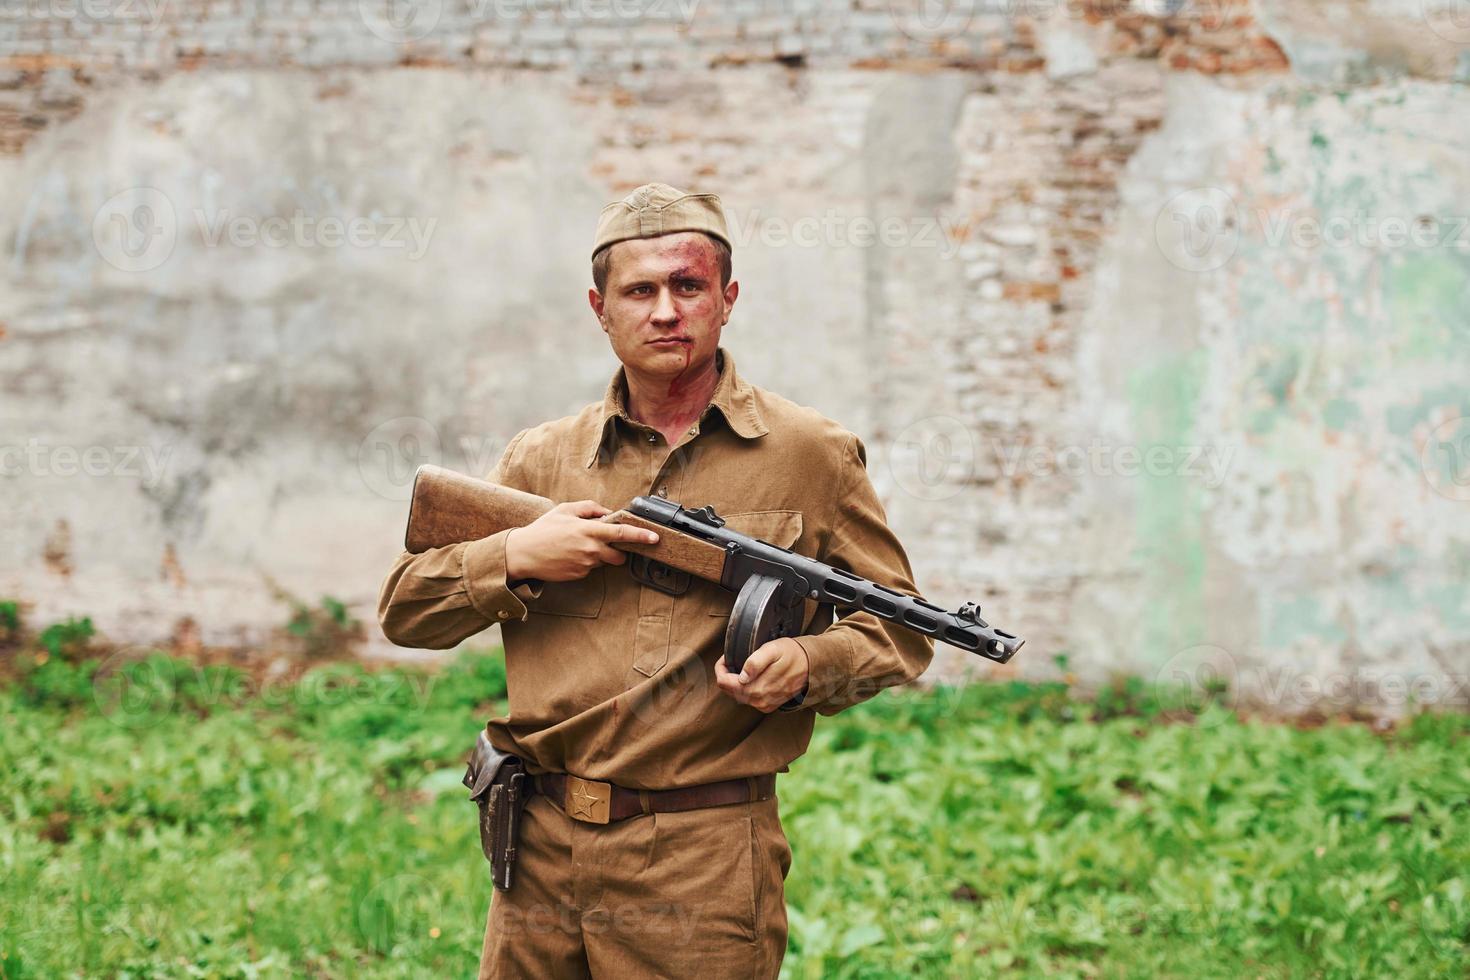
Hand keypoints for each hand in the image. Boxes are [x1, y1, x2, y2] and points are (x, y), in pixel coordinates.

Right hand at [503, 500, 658, 582]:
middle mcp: (589, 549)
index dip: (641, 536)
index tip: (655, 538)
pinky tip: (570, 555)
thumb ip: (589, 508)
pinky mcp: (579, 575)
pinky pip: (590, 569)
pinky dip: (586, 562)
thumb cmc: (543, 530)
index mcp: (588, 530)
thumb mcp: (565, 510)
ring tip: (577, 546)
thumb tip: (607, 513)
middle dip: (618, 551)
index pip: (622, 534)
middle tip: (604, 543)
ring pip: (603, 562)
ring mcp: (585, 565)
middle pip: (618, 555)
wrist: (523, 554)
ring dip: (599, 555)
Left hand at [715, 637, 808, 712]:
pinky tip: (750, 677)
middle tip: (732, 659)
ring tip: (740, 666)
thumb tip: (742, 677)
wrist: (812, 664)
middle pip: (729, 690)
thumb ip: (755, 663)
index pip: (724, 682)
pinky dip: (744, 688)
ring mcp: (764, 705)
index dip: (721, 668)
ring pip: (738, 695)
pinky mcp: (769, 705)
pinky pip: (748, 699)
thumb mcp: (773, 650)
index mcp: (757, 688)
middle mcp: (759, 701)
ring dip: (734, 682)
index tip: (727, 657)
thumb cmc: (792, 653)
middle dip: (726, 675)